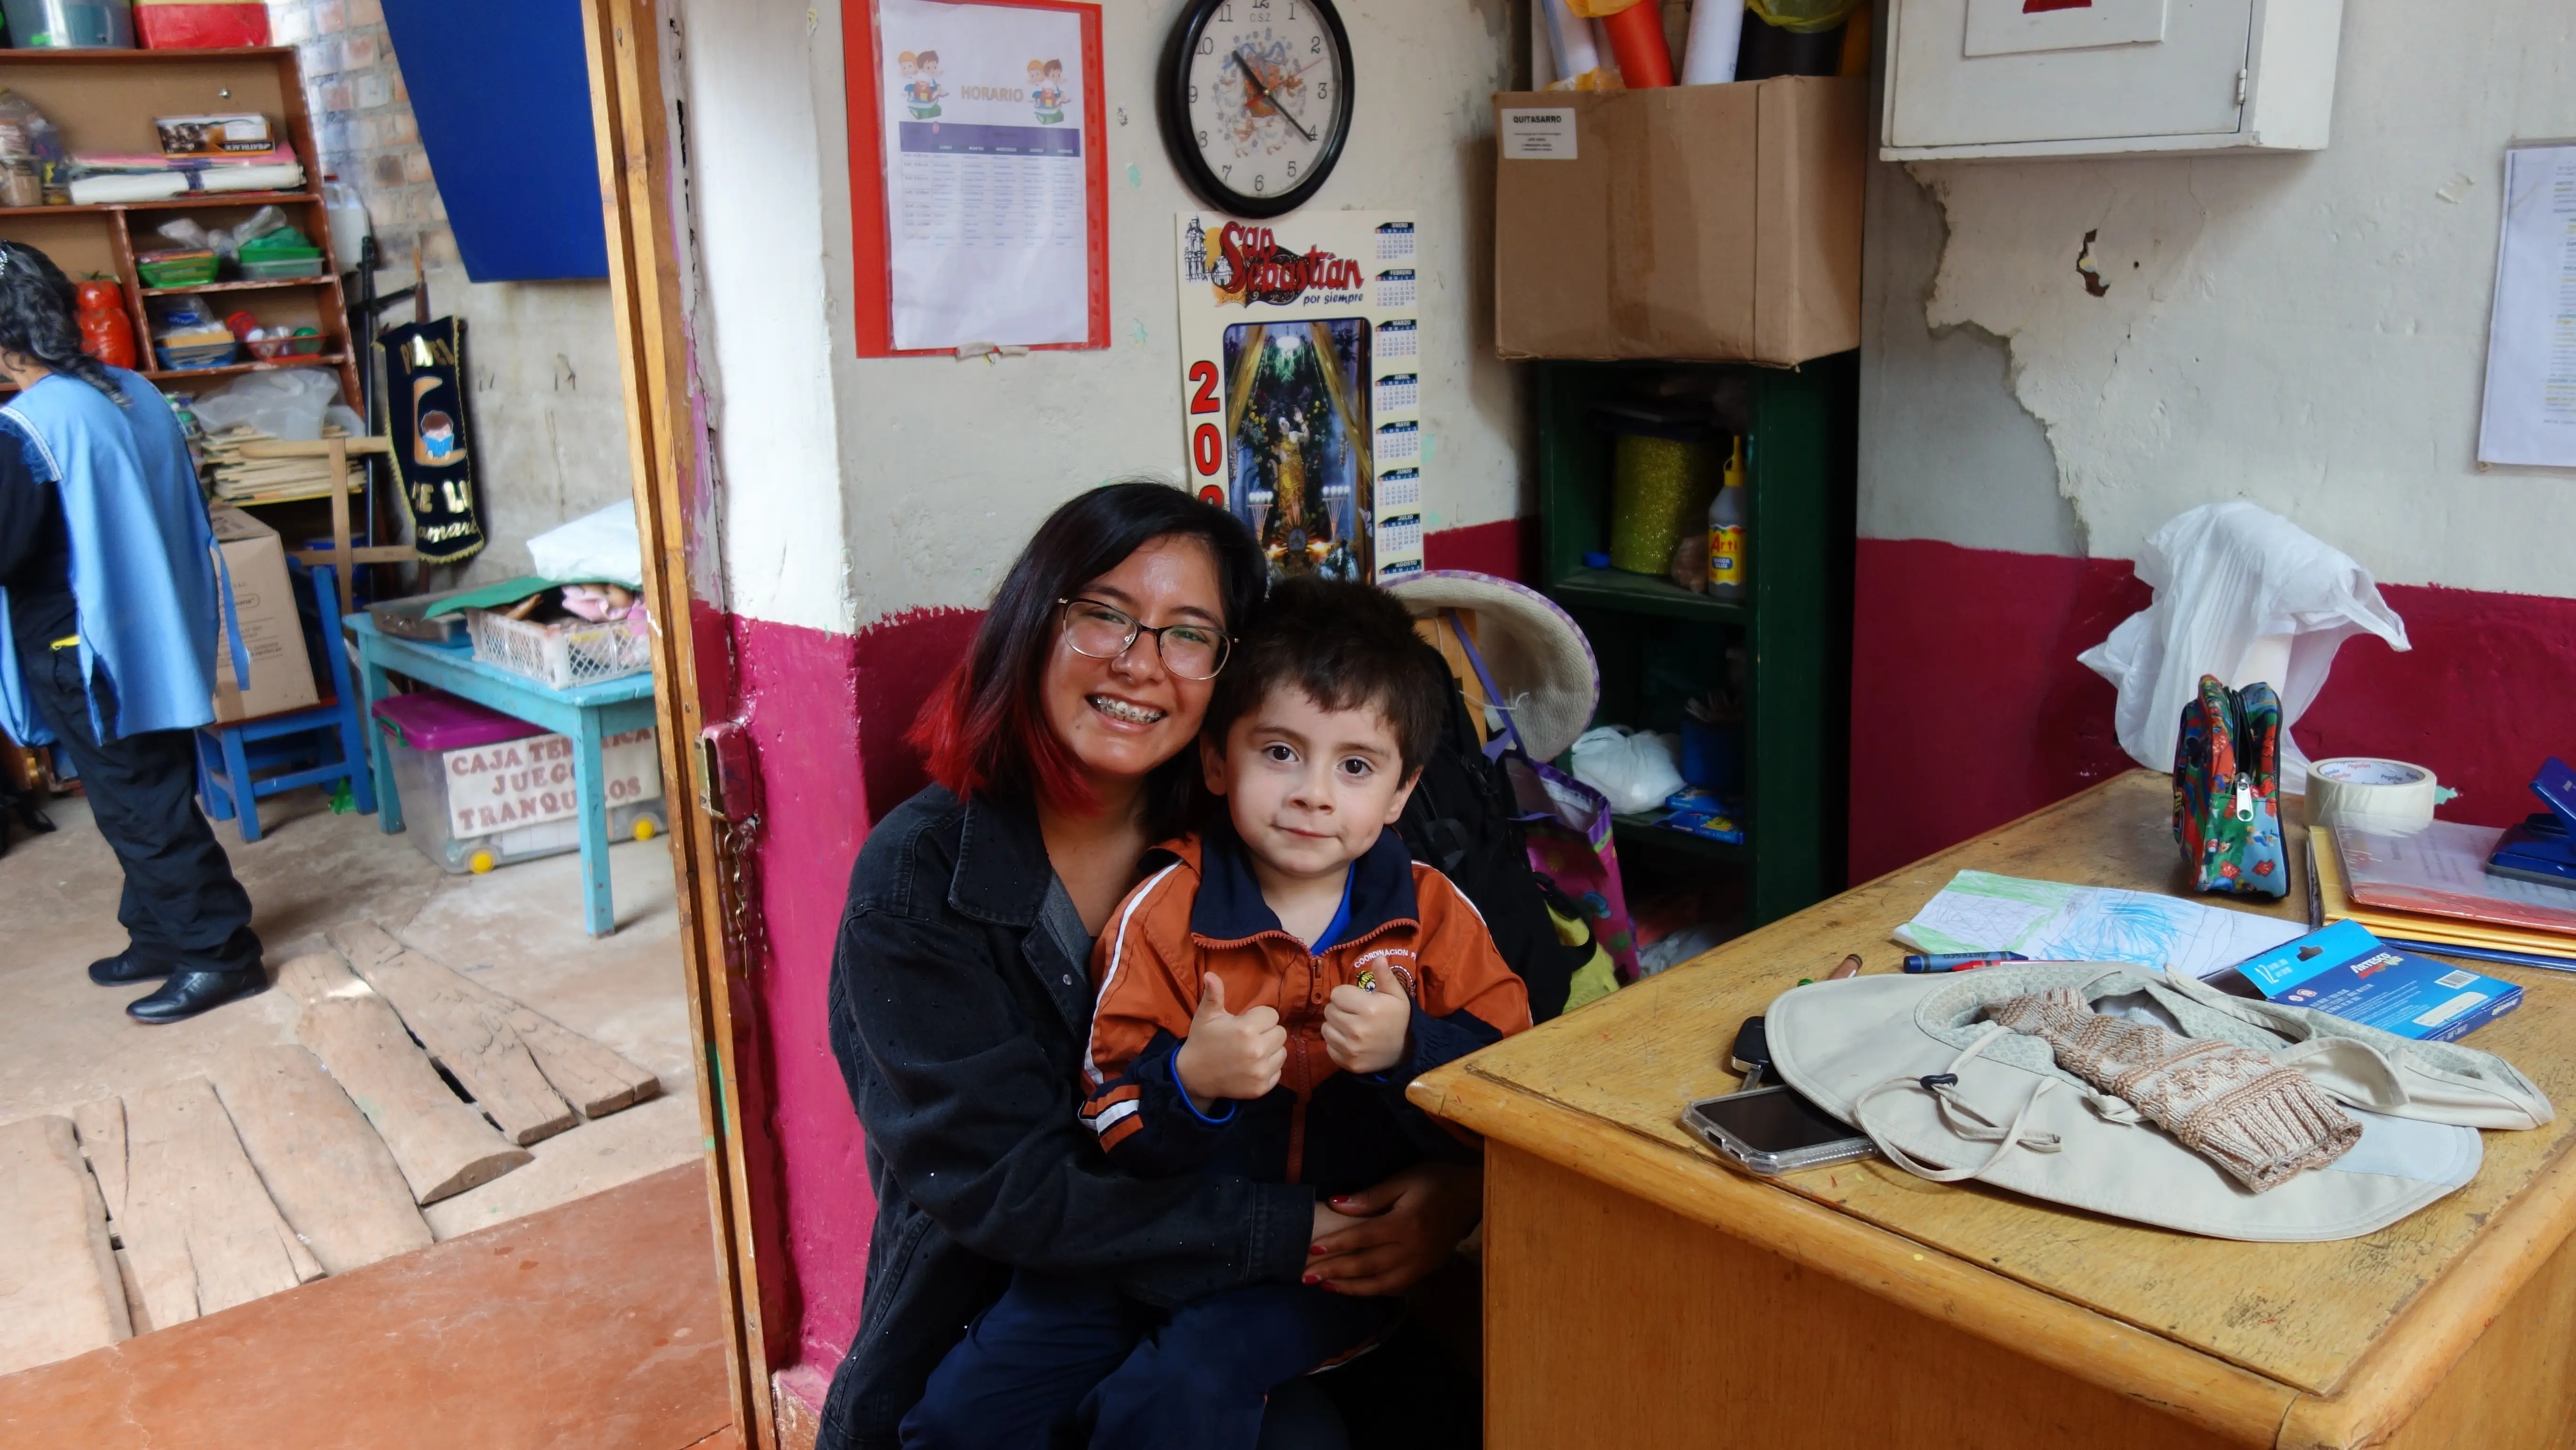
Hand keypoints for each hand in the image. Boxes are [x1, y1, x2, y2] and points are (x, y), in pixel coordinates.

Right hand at [1173, 974, 1283, 1113]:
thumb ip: (1214, 995)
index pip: (1272, 1015)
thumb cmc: (1202, 1041)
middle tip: (1249, 1037)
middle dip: (1267, 1032)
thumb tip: (1211, 975)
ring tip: (1252, 1051)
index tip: (1245, 1023)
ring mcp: (1261, 1071)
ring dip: (1270, 1050)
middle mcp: (1257, 1050)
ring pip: (1282, 1052)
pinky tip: (1252, 1066)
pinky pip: (1278, 1071)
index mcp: (1246, 1029)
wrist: (1193, 1077)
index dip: (1259, 1017)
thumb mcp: (1206, 1016)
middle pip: (1280, 1033)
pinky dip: (1269, 1068)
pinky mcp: (1262, 1087)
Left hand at [1306, 1160, 1481, 1296]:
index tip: (1311, 1249)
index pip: (1362, 1237)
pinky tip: (1354, 1288)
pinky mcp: (1427, 1270)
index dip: (1336, 1245)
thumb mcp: (1404, 1179)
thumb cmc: (1436, 1180)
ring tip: (1324, 1286)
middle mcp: (1413, 1249)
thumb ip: (1370, 1197)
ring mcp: (1421, 1264)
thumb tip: (1335, 1205)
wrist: (1473, 1194)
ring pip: (1381, 1283)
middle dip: (1335, 1272)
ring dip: (1350, 1287)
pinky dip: (1373, 1289)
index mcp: (1406, 1223)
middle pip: (1367, 1265)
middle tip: (1307, 1277)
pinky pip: (1396, 1286)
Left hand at [1321, 983, 1410, 1075]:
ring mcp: (1351, 1049)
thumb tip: (1378, 957)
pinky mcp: (1347, 1063)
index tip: (1356, 1000)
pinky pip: (1328, 1047)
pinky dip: (1336, 1043)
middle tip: (1353, 1013)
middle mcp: (1356, 1029)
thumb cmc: (1399, 1019)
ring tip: (1350, 1026)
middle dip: (1339, 1009)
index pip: (1337, 994)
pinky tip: (1350, 1041)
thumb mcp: (1396, 995)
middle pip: (1329, 1011)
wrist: (1406, 1051)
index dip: (1345, 995)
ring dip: (1335, 1026)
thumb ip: (1384, 976)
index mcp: (1368, 1009)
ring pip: (1325, 1029)